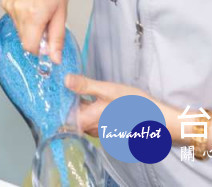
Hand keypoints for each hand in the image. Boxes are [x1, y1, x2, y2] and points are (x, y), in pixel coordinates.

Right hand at [0, 0, 70, 62]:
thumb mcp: (62, 13)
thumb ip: (57, 38)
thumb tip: (54, 59)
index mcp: (33, 15)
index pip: (30, 47)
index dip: (40, 49)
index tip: (48, 41)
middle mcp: (18, 11)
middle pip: (24, 39)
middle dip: (35, 36)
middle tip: (47, 21)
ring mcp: (9, 5)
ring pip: (18, 29)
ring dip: (29, 26)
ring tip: (39, 9)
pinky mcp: (5, 1)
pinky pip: (13, 18)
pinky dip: (22, 17)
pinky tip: (30, 4)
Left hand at [66, 74, 180, 138]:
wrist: (157, 120)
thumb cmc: (134, 106)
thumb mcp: (108, 90)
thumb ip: (85, 86)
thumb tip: (65, 80)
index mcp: (87, 120)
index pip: (63, 114)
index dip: (57, 102)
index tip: (54, 89)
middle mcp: (91, 129)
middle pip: (72, 115)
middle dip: (68, 101)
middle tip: (64, 84)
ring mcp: (100, 130)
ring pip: (82, 117)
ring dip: (79, 105)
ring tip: (76, 89)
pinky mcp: (108, 128)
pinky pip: (92, 119)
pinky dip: (89, 109)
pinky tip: (93, 98)